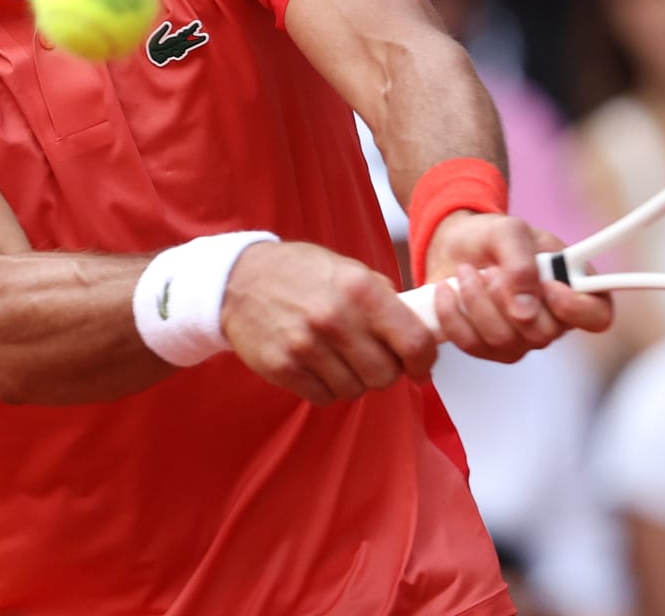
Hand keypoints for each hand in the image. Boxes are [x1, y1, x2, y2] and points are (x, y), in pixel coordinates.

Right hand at [221, 241, 437, 404]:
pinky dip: (327, 387)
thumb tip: (422, 331)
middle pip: (385, 375)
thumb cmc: (301, 272)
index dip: (425, 360)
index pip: (413, 342)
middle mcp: (335, 319)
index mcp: (360, 290)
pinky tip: (318, 364)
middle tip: (374, 358)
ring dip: (355, 380)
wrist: (239, 280)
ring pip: (355, 390)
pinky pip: (324, 397)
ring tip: (340, 357)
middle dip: (386, 371)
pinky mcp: (283, 368)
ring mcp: (306, 346)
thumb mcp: (350, 269)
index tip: (421, 365)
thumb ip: (385, 299)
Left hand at [421, 213, 611, 362]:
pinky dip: (453, 315)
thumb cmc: (492, 237)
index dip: (577, 309)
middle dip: (506, 298)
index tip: (549, 288)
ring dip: (476, 301)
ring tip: (467, 272)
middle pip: (543, 334)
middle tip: (491, 270)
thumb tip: (526, 308)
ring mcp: (522, 339)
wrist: (456, 247)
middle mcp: (553, 319)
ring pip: (503, 340)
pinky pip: (472, 345)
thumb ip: (521, 262)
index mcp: (573, 286)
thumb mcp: (509, 231)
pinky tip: (448, 291)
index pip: (597, 315)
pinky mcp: (489, 348)